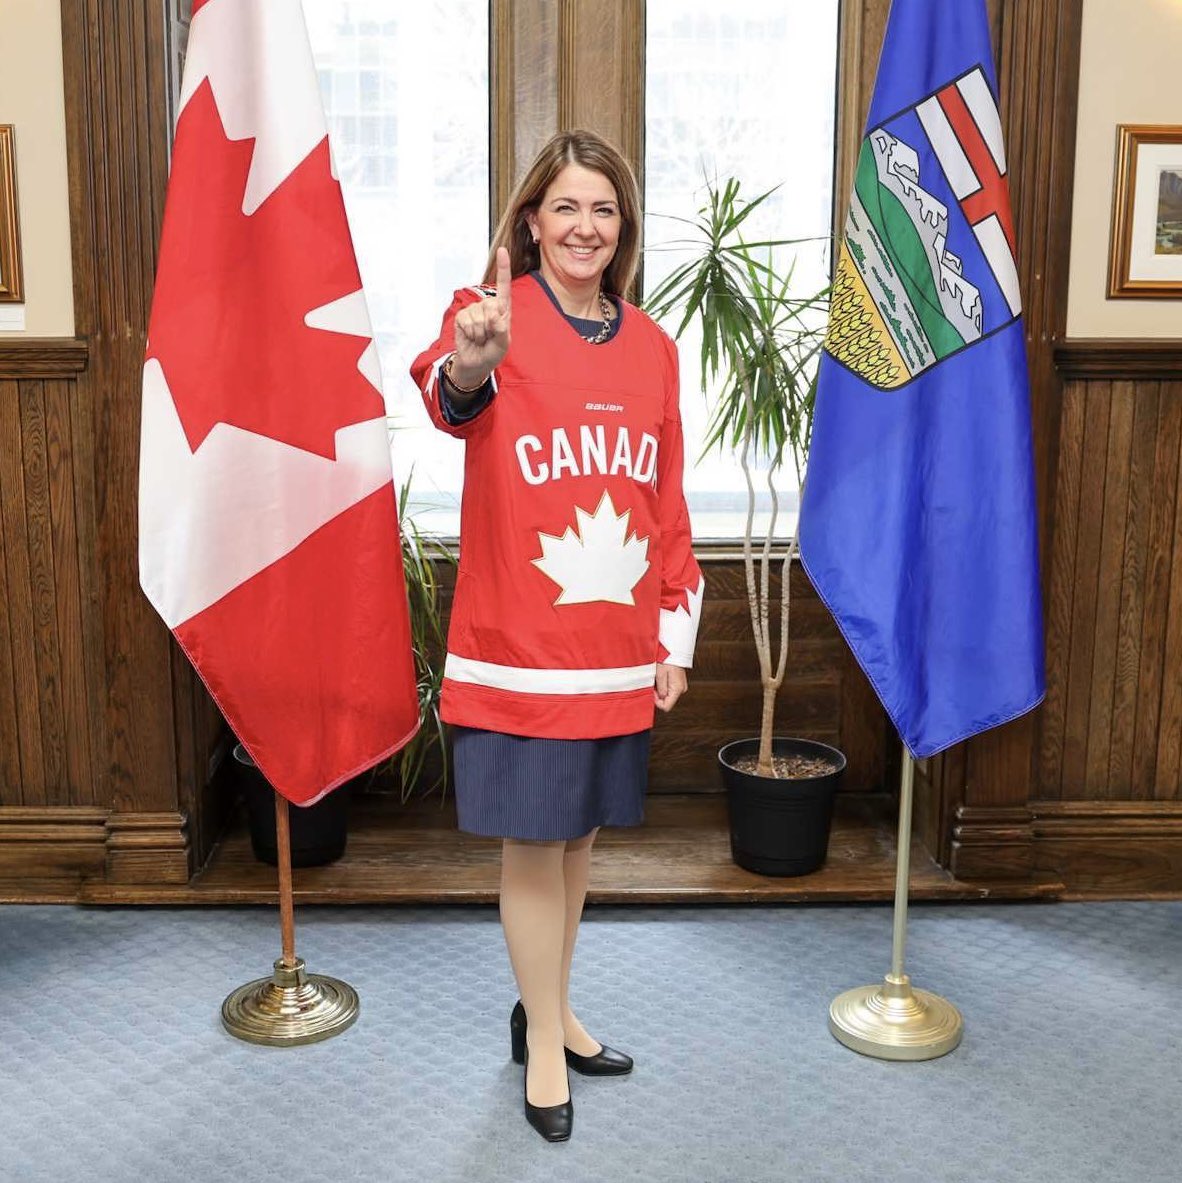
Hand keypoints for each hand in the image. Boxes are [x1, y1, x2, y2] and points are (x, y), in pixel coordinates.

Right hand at [451, 246, 511, 385]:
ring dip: (480, 334)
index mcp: (503, 309)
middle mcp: (488, 306)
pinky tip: (472, 337)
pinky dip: (471, 334)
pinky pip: (467, 322)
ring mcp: (473, 310)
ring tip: (481, 338)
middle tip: (489, 337)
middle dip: (490, 327)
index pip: (503, 287)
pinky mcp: (462, 316)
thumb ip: (501, 329)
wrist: (476, 363)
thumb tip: (493, 315)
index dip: (503, 268)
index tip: (501, 251)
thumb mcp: (503, 344)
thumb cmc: (493, 351)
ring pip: (478, 318)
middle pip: (490, 307)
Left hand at [654, 662, 687, 711]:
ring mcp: (681, 686)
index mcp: (677, 689)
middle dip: (658, 695)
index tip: (652, 692)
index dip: (657, 702)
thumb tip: (661, 699)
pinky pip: (669, 688)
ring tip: (658, 678)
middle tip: (654, 683)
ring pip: (667, 695)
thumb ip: (660, 689)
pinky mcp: (679, 682)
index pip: (666, 707)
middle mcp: (681, 689)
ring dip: (660, 689)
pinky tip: (661, 677)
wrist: (675, 649)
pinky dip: (663, 685)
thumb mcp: (660, 675)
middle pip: (667, 701)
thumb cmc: (667, 659)